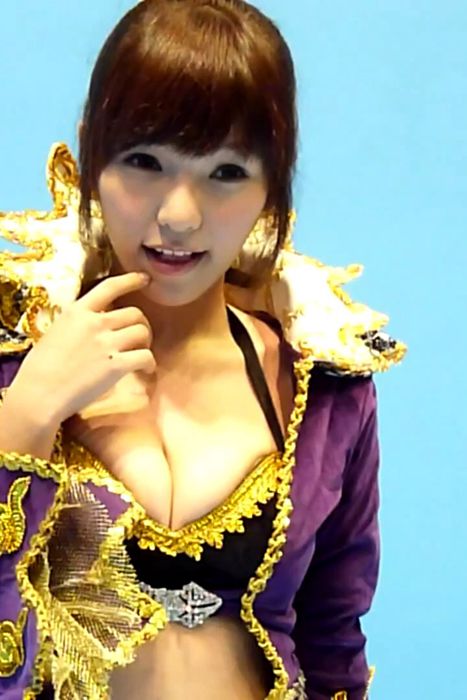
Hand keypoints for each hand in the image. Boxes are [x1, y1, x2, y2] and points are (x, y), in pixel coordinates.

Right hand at [12, 272, 155, 423]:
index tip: (144, 279)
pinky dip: (149, 363)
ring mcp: (107, 343)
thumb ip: (76, 326)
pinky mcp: (117, 365)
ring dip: (146, 343)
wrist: (39, 395)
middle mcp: (95, 323)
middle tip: (139, 337)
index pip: (109, 287)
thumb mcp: (54, 333)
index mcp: (77, 312)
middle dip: (140, 324)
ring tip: (141, 354)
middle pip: (134, 313)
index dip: (131, 280)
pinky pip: (145, 356)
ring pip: (142, 332)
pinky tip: (145, 370)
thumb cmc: (39, 369)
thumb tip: (88, 329)